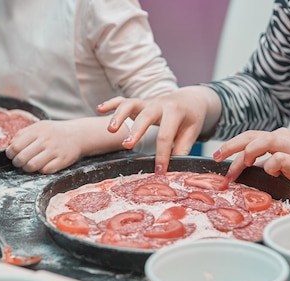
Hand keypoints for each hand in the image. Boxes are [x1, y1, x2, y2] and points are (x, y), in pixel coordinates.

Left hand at [6, 120, 85, 173]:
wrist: (79, 134)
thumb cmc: (55, 132)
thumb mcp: (39, 127)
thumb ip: (23, 134)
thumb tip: (10, 145)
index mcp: (37, 131)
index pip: (15, 146)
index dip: (10, 154)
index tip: (12, 155)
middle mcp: (46, 140)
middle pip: (22, 157)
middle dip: (17, 163)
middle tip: (19, 162)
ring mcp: (55, 151)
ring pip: (32, 166)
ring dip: (27, 168)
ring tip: (28, 166)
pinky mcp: (63, 160)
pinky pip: (46, 170)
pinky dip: (41, 170)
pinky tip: (42, 166)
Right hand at [97, 86, 221, 173]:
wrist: (189, 99)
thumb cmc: (190, 119)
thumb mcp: (191, 133)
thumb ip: (182, 149)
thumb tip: (174, 169)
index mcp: (175, 111)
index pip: (166, 135)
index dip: (162, 154)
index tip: (159, 171)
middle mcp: (159, 104)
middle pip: (146, 116)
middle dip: (136, 131)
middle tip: (127, 146)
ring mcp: (147, 102)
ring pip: (130, 104)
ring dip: (119, 116)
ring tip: (110, 130)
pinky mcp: (139, 102)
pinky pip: (122, 100)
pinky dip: (110, 103)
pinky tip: (99, 109)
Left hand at [213, 127, 289, 197]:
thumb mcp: (286, 162)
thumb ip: (269, 162)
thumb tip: (249, 168)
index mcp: (280, 137)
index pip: (250, 136)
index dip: (231, 145)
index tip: (216, 156)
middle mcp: (285, 138)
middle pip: (251, 136)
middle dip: (231, 147)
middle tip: (216, 159)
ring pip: (264, 141)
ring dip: (248, 153)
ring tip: (240, 166)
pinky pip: (280, 159)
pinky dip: (271, 165)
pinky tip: (270, 172)